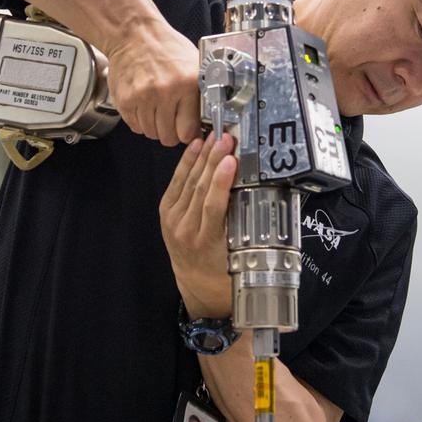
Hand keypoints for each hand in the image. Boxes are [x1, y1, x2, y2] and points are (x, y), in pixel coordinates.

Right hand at [108, 27, 200, 145]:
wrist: (134, 33)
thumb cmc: (165, 47)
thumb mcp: (193, 65)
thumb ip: (200, 94)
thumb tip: (206, 123)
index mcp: (187, 84)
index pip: (188, 132)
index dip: (188, 133)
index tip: (186, 129)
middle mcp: (165, 92)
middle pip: (168, 137)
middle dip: (171, 133)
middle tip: (170, 121)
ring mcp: (143, 97)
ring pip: (151, 133)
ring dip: (154, 126)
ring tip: (156, 109)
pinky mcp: (125, 100)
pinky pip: (135, 126)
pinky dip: (140, 120)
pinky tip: (144, 105)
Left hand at [159, 133, 236, 317]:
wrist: (198, 283)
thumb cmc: (224, 269)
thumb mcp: (237, 252)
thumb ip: (241, 224)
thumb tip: (255, 192)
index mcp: (205, 242)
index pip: (212, 206)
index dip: (221, 181)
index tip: (232, 161)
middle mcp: (185, 231)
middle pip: (199, 189)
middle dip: (213, 160)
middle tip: (226, 139)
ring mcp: (172, 221)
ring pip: (188, 183)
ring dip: (202, 157)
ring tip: (215, 138)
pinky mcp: (165, 213)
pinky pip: (176, 183)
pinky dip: (186, 163)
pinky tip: (196, 147)